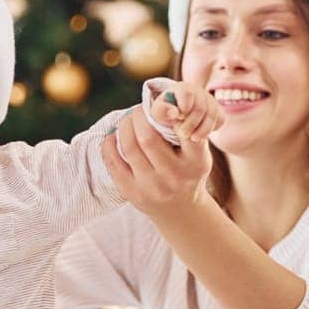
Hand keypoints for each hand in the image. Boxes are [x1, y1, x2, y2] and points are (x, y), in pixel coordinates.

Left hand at [99, 106, 214, 218]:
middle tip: (139, 110)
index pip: (182, 128)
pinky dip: (109, 144)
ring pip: (129, 147)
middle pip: (147, 136)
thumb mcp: (198, 153)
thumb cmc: (188, 171)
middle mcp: (174, 176)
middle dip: (138, 116)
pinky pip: (113, 163)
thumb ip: (187, 130)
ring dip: (124, 127)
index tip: (162, 106)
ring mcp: (152, 187)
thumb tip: (163, 99)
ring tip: (127, 121)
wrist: (180, 210)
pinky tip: (113, 137)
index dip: (168, 112)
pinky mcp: (132, 193)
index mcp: (195, 161)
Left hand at [148, 80, 224, 142]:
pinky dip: (212, 129)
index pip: (187, 92)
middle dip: (192, 122)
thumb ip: (163, 111)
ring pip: (212, 114)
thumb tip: (175, 112)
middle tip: (184, 134)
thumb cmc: (164, 116)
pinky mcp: (217, 110)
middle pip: (200, 106)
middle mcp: (197, 91)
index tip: (179, 117)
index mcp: (181, 88)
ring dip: (203, 129)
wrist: (173, 123)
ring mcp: (209, 100)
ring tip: (194, 138)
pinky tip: (201, 134)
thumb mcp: (158, 113)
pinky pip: (220, 119)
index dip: (184, 106)